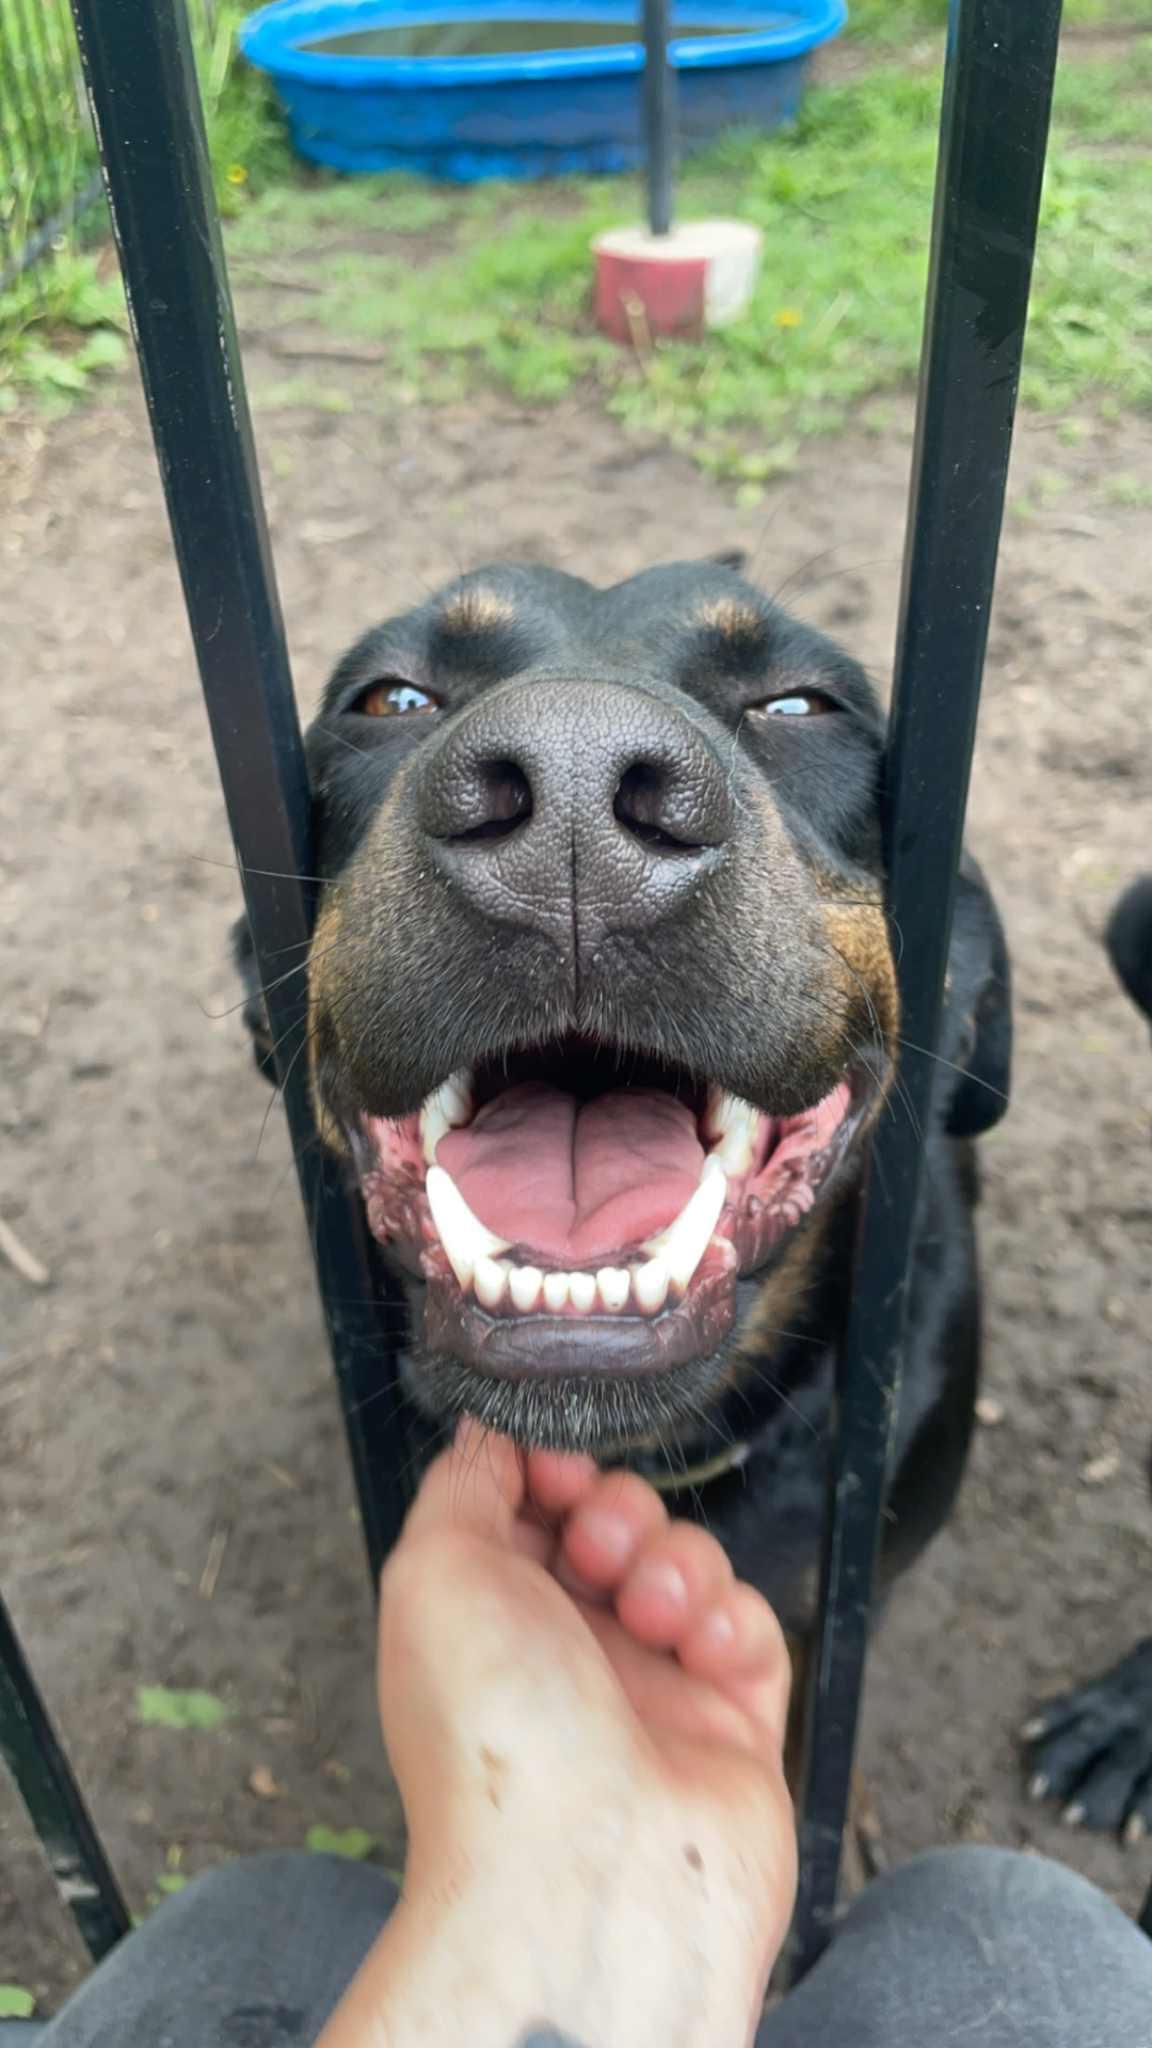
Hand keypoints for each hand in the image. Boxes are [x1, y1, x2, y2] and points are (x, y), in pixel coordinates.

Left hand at [319, 1422, 795, 2047]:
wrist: (590, 1874)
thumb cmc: (496, 1735)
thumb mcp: (433, 1568)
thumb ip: (462, 1482)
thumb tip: (488, 1431)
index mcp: (485, 1617)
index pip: (526, 1505)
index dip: (549, 1468)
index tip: (556, 1467)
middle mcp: (563, 1650)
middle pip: (611, 1522)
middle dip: (616, 1510)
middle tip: (599, 1549)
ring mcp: (651, 1685)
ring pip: (686, 1561)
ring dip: (674, 1561)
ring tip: (651, 1615)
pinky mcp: (731, 1719)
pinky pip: (750, 1624)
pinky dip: (730, 1621)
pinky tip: (699, 1652)